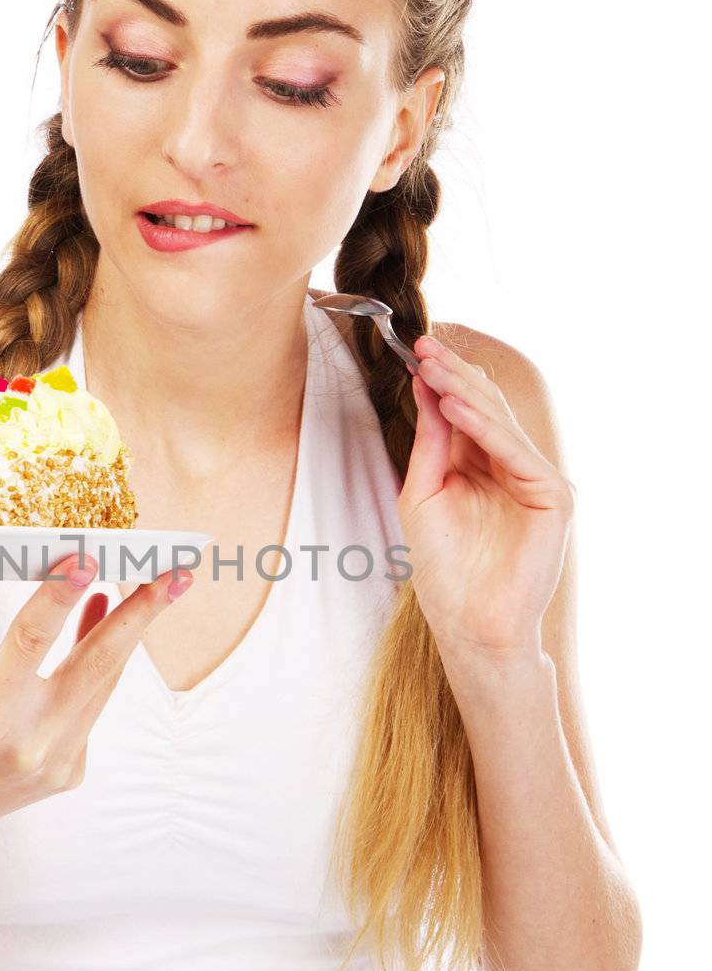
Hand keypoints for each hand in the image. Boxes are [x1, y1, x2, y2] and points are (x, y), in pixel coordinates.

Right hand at [0, 525, 193, 855]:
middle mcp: (29, 744)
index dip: (59, 597)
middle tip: (177, 572)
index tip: (88, 555)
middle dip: (142, 615)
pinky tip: (103, 622)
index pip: (31, 642)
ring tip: (155, 582)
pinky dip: (101, 665)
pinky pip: (94, 705)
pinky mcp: (71, 772)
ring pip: (104, 682)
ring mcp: (56, 763)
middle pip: (98, 665)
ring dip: (127, 631)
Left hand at [396, 335, 574, 656]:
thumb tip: (426, 386)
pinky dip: (486, 429)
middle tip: (425, 347)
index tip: (416, 351)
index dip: (443, 380)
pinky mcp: (554, 497)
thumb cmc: (443, 569)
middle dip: (453, 377)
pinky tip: (458, 408)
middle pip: (486, 409)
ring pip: (501, 424)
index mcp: (483, 465)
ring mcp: (537, 480)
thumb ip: (431, 442)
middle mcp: (513, 467)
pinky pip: (517, 452)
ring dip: (466, 394)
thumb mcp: (423, 493)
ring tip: (434, 368)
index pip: (467, 411)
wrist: (468, 623)